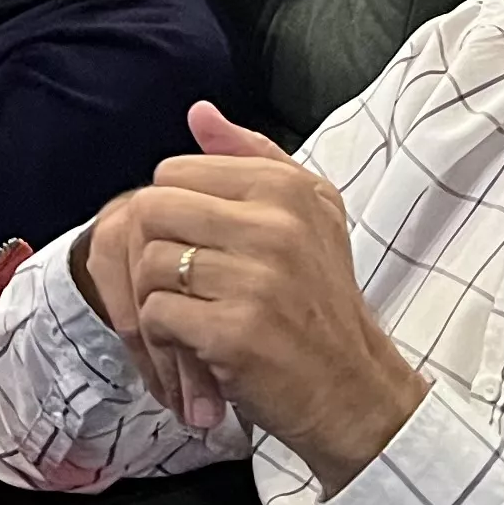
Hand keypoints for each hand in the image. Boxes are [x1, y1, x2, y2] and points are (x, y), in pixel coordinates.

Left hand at [86, 104, 423, 489]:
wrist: (353, 391)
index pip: (174, 172)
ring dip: (157, 303)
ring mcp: (257, 278)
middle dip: (151, 256)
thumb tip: (199, 112)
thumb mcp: (306, 214)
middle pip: (151, 211)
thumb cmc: (318, 303)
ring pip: (150, 265)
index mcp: (285, 188)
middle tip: (177, 291)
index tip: (192, 252)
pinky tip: (195, 351)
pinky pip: (156, 315)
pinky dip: (164, 341)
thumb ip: (250, 156)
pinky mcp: (236, 331)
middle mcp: (276, 224)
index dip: (169, 216)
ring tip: (192, 324)